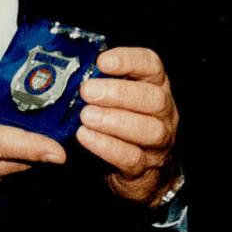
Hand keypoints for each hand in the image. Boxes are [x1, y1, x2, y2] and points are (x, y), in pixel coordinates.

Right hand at [0, 77, 65, 231]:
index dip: (32, 146)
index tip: (58, 148)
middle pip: (18, 158)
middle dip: (40, 141)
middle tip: (55, 117)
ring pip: (13, 168)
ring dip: (24, 149)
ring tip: (23, 123)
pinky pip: (1, 176)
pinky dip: (8, 160)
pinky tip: (0, 143)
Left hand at [75, 46, 179, 203]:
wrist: (141, 171)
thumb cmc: (123, 124)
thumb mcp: (117, 98)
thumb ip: (101, 82)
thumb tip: (68, 70)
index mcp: (156, 86)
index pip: (151, 65)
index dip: (129, 60)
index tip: (102, 61)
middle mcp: (163, 112)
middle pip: (152, 98)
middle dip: (119, 93)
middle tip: (87, 91)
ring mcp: (159, 142)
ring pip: (148, 130)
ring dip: (114, 121)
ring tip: (86, 116)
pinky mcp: (145, 168)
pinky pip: (130, 157)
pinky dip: (107, 146)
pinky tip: (86, 136)